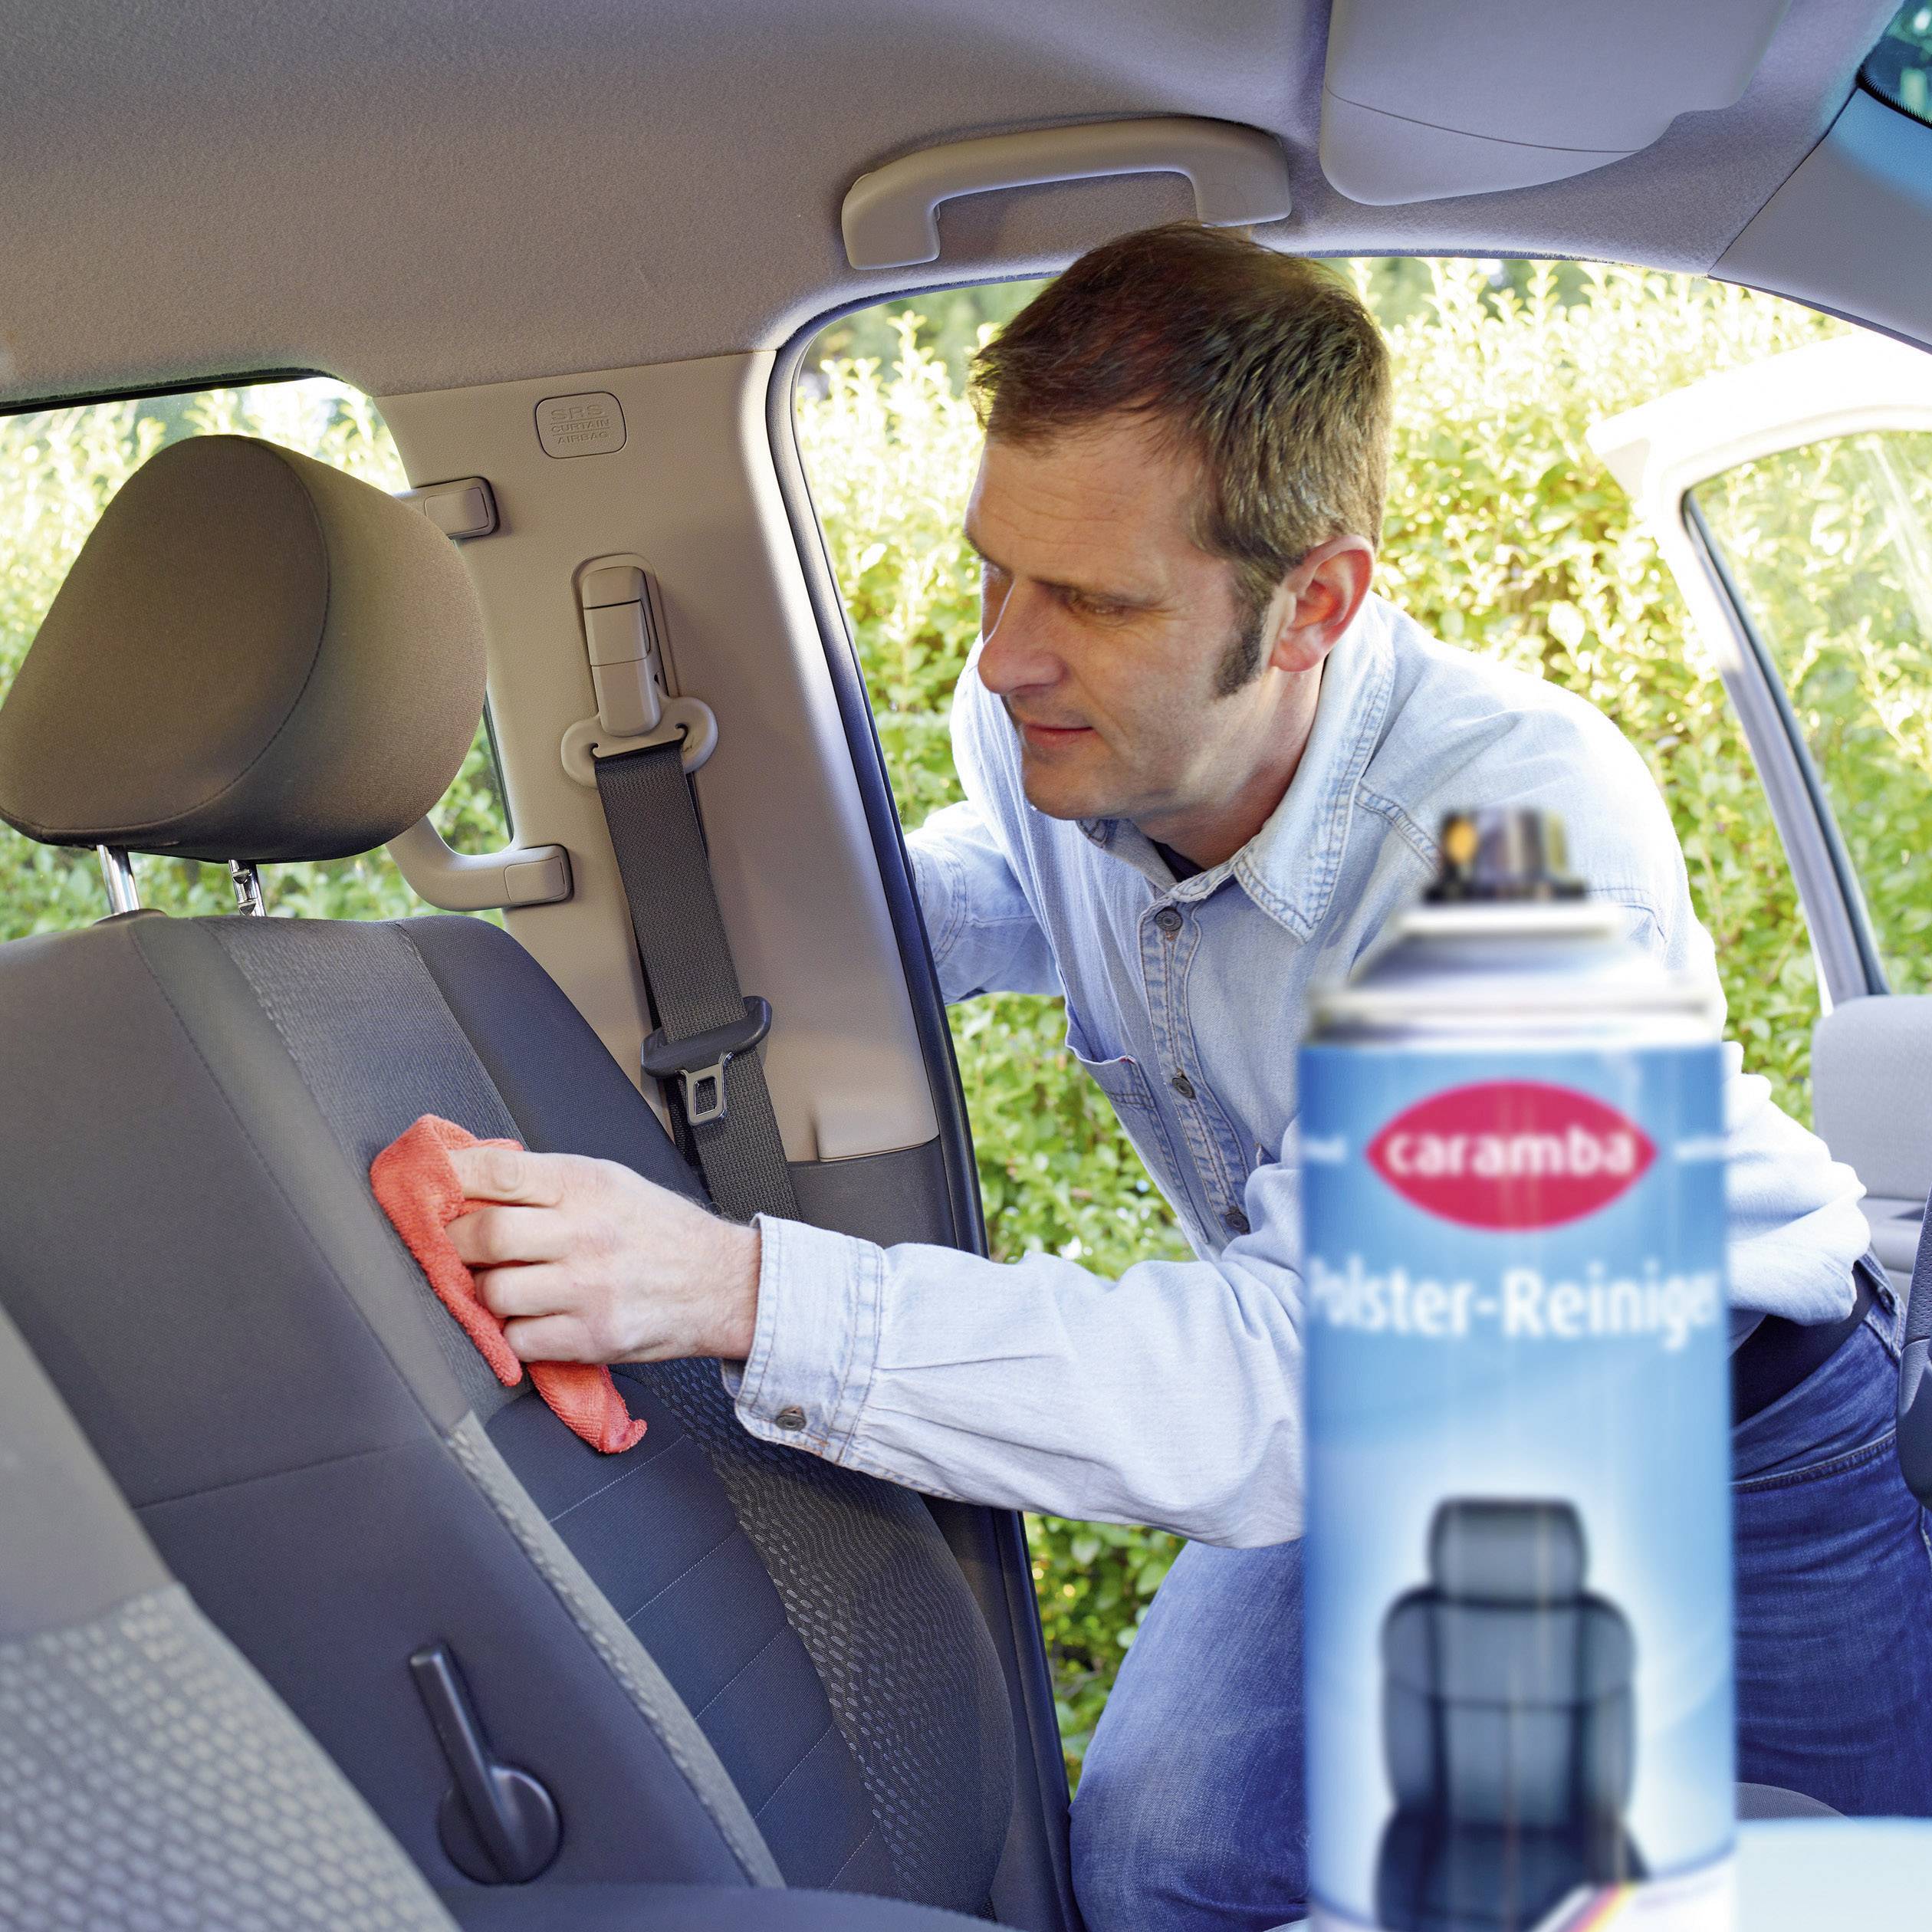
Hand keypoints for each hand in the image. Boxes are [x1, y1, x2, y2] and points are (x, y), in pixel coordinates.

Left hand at [445, 1146, 760, 1364]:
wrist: (721, 1282)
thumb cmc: (660, 1230)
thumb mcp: (611, 1181)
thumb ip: (548, 1181)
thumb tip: (471, 1179)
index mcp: (586, 1184)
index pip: (498, 1172)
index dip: (449, 1177)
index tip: (427, 1184)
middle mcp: (585, 1232)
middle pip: (483, 1236)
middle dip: (454, 1244)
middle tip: (456, 1248)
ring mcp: (587, 1288)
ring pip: (492, 1293)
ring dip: (483, 1293)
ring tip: (501, 1286)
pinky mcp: (591, 1336)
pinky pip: (517, 1340)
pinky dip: (511, 1334)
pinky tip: (529, 1320)